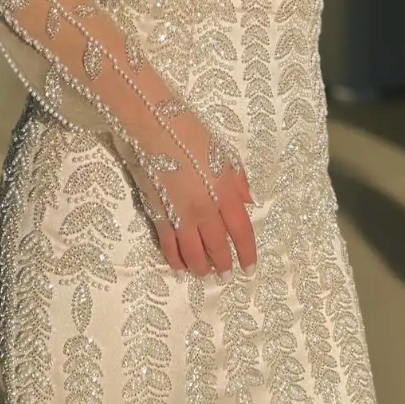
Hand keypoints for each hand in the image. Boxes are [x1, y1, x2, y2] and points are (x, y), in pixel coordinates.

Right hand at [125, 115, 257, 280]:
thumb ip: (238, 181)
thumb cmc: (191, 133)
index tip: (250, 268)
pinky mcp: (159, 215)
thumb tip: (250, 202)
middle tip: (226, 277)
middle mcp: (205, 210)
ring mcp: (180, 215)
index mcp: (225, 193)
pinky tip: (180, 268)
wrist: (154, 126)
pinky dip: (175, 260)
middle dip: (224, 264)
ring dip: (201, 268)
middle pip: (218, 246)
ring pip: (193, 253)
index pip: (241, 232)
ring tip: (205, 276)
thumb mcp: (224, 153)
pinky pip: (169, 246)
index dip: (247, 252)